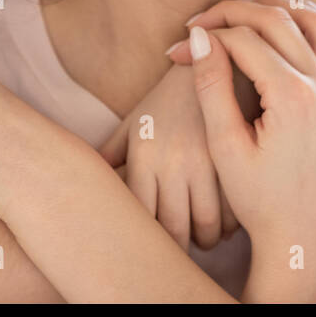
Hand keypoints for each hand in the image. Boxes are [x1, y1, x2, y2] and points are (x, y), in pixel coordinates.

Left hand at [98, 62, 240, 250]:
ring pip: (206, 226)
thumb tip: (78, 182)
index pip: (139, 216)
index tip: (149, 249)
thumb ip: (109, 155)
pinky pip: (234, 209)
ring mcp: (206, 161)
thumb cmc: (167, 101)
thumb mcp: (135, 123)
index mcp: (143, 155)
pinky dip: (231, 225)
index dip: (145, 241)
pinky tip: (226, 221)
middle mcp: (172, 160)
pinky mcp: (236, 159)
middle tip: (181, 253)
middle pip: (172, 230)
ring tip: (205, 238)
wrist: (212, 63)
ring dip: (206, 240)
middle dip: (178, 250)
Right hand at [186, 0, 315, 300]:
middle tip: (211, 17)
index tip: (186, 39)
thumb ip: (212, 86)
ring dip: (287, 10)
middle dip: (240, 11)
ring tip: (252, 13)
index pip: (245, 39)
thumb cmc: (258, 199)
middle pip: (282, 22)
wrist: (303, 240)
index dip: (210, 33)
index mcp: (292, 99)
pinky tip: (303, 29)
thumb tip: (199, 36)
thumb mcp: (225, 146)